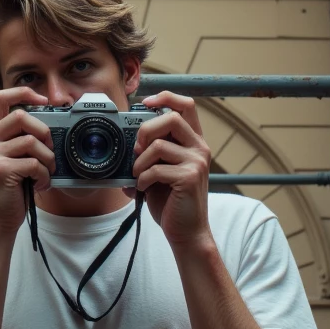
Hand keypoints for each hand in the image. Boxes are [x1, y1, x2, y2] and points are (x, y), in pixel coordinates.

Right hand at [0, 87, 54, 237]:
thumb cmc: (8, 189)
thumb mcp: (8, 157)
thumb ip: (18, 138)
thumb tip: (47, 121)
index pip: (1, 97)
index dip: (24, 92)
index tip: (43, 100)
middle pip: (21, 115)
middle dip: (44, 132)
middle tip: (48, 150)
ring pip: (31, 141)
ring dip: (47, 158)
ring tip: (45, 172)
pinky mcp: (2, 170)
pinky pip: (34, 162)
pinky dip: (44, 175)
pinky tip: (40, 184)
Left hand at [130, 92, 212, 248]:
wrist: (187, 232)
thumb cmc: (173, 201)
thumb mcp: (163, 170)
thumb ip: (154, 152)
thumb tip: (129, 140)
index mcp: (194, 142)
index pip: (186, 105)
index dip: (165, 97)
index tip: (145, 102)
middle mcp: (199, 148)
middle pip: (171, 117)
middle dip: (145, 131)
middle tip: (136, 150)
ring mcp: (197, 162)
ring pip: (158, 145)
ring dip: (139, 162)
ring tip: (138, 176)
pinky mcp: (189, 177)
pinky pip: (156, 169)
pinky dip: (142, 179)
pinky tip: (144, 189)